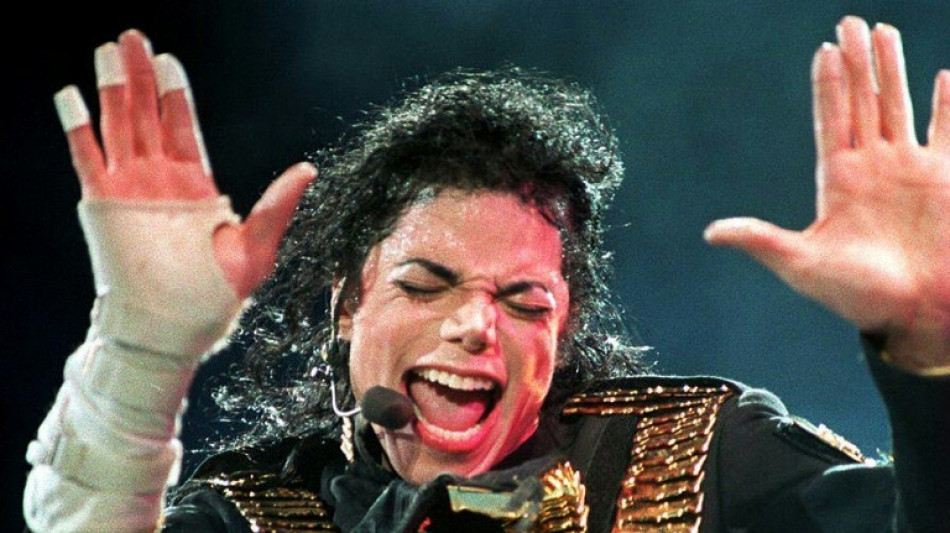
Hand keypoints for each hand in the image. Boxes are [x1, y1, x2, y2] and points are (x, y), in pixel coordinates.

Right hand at [55, 29, 314, 298]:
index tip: (168, 59)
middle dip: (141, 76)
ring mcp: (131, 190)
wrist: (173, 328)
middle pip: (148, 116)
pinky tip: (72, 97)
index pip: (184, 128)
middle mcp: (161, 180)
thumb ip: (277, 205)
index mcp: (196, 185)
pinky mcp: (104, 205)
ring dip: (113, 90)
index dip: (175, 93)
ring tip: (106, 52)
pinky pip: (87, 158)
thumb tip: (307, 170)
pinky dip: (78, 128)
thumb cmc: (217, 295)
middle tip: (131, 37)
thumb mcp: (257, 248)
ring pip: (119, 128)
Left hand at [704, 16, 949, 369]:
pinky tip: (944, 75)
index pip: (830, 120)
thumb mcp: (802, 266)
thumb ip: (761, 241)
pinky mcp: (945, 180)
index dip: (827, 86)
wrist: (917, 315)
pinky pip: (948, 131)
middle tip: (849, 21)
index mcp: (838, 182)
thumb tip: (712, 233)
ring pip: (898, 105)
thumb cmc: (858, 297)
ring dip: (892, 69)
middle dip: (856, 62)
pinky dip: (947, 104)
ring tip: (884, 32)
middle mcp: (872, 168)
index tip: (823, 50)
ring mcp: (909, 171)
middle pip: (862, 101)